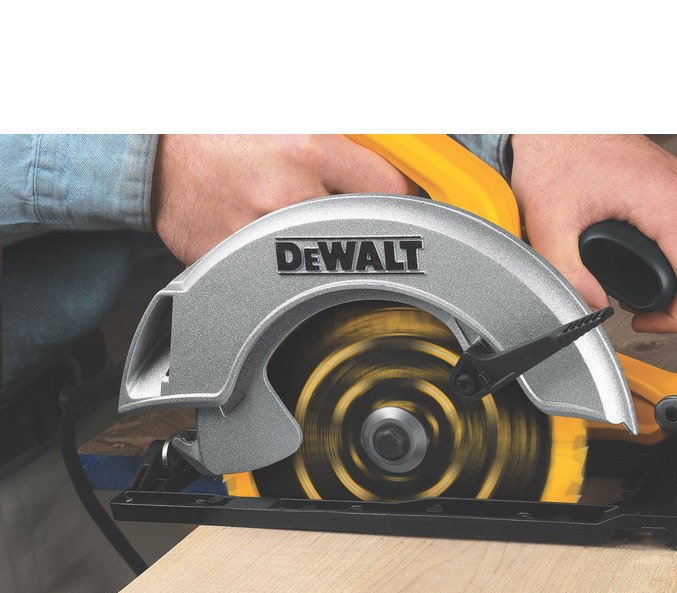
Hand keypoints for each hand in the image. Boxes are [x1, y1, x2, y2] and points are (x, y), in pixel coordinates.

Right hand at [152, 135, 416, 264]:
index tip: (400, 202)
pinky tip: (267, 241)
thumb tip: (391, 153)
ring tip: (298, 224)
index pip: (389, 185)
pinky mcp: (238, 264)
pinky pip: (281, 274)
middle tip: (346, 217)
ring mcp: (261, 235)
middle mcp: (286, 194)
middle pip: (360, 228)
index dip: (399, 195)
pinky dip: (282, 263)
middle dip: (359, 225)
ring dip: (321, 247)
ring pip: (323, 256)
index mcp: (306, 148)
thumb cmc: (222, 133)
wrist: (159, 156)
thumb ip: (341, 138)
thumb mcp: (287, 118)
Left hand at [509, 135, 676, 331]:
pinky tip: (651, 270)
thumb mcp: (549, 224)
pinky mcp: (676, 189)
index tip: (648, 322)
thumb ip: (569, 274)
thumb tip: (594, 306)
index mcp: (663, 200)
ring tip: (647, 297)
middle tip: (647, 316)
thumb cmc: (555, 155)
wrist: (555, 124)